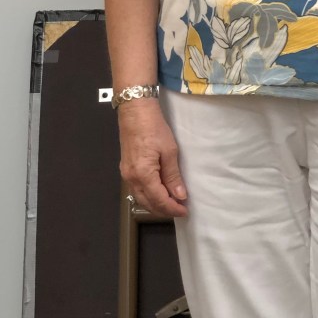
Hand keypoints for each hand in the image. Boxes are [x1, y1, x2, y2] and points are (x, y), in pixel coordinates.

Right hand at [118, 100, 187, 217]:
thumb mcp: (169, 151)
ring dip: (156, 204)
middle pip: (148, 203)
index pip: (159, 200)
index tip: (185, 211)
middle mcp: (131, 179)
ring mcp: (126, 175)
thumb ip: (173, 175)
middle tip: (180, 209)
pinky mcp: (126, 169)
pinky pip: (136, 190)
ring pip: (141, 198)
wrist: (135, 111)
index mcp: (143, 175)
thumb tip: (180, 195)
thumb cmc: (154, 128)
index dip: (173, 208)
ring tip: (171, 203)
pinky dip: (148, 195)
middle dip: (164, 210)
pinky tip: (158, 193)